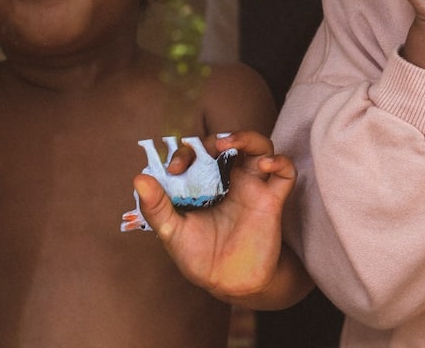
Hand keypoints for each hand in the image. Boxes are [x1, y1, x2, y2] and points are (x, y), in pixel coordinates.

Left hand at [133, 131, 298, 301]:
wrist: (229, 285)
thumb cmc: (200, 256)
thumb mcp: (172, 232)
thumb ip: (157, 207)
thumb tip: (139, 178)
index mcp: (206, 182)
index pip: (199, 152)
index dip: (187, 151)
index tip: (175, 168)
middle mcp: (231, 179)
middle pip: (232, 142)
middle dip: (218, 138)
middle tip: (208, 147)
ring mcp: (253, 187)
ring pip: (261, 147)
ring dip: (248, 138)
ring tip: (231, 144)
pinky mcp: (272, 201)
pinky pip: (286, 173)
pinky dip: (280, 162)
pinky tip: (266, 165)